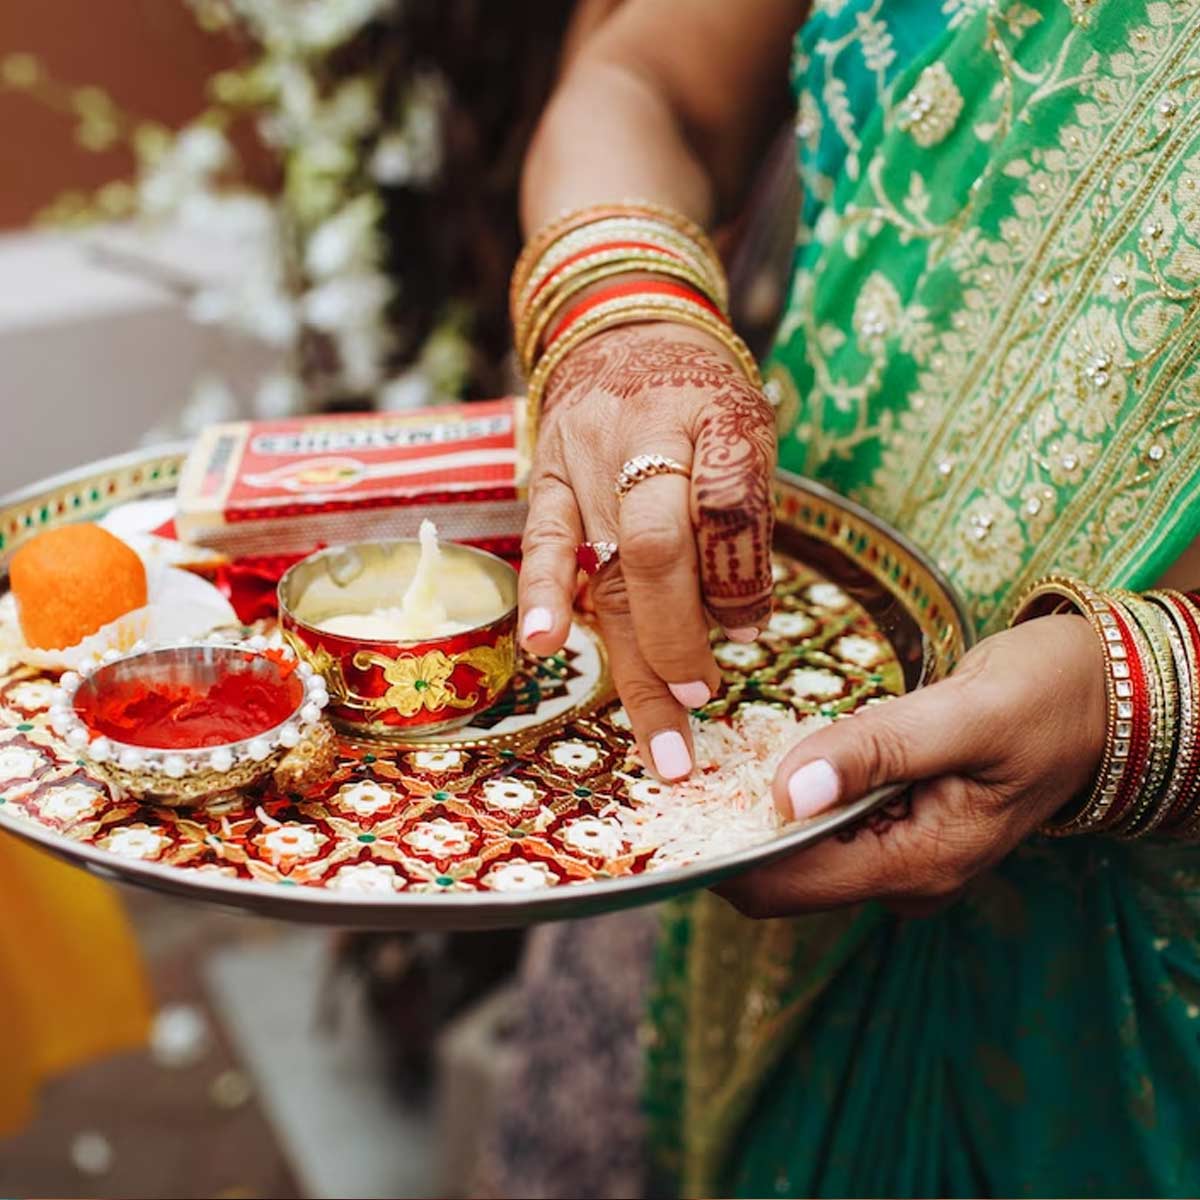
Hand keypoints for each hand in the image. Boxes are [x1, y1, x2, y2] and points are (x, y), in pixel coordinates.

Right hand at [519, 323, 776, 780]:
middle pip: (663, 546)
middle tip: (704, 700)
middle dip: (684, 637)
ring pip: (613, 566)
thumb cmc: (699, 400)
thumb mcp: (747, 431)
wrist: (623, 332)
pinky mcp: (547, 478)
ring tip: (663, 739)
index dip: (743, 579)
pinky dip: (547, 597)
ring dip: (639, 656)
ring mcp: (589, 460)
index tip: (747, 631)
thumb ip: (745, 518)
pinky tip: (546, 648)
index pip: (734, 505)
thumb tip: (738, 626)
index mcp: (720, 417)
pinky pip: (545, 542)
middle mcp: (649, 436)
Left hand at [719, 614, 1107, 917]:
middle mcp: (905, 875)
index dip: (724, 856)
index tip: (675, 807)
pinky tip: (768, 753)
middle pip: (783, 879)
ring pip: (799, 853)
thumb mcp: (966, 713)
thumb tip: (790, 790)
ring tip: (717, 757)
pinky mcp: (899, 826)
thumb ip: (879, 751)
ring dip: (757, 812)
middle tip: (687, 768)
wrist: (1105, 698)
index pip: (787, 887)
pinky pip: (823, 826)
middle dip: (732, 833)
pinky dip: (790, 796)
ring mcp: (902, 855)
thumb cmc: (1047, 699)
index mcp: (921, 862)